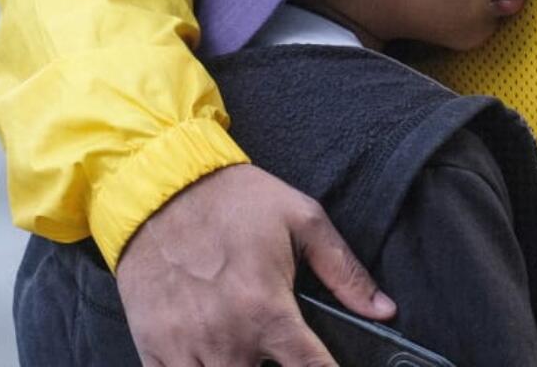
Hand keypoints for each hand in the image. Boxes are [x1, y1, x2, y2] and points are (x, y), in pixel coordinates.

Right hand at [115, 164, 395, 365]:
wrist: (162, 186)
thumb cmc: (235, 200)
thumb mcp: (302, 220)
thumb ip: (345, 271)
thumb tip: (384, 310)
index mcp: (266, 310)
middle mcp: (225, 338)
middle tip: (283, 349)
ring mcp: (184, 347)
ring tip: (254, 352)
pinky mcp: (152, 347)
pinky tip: (214, 356)